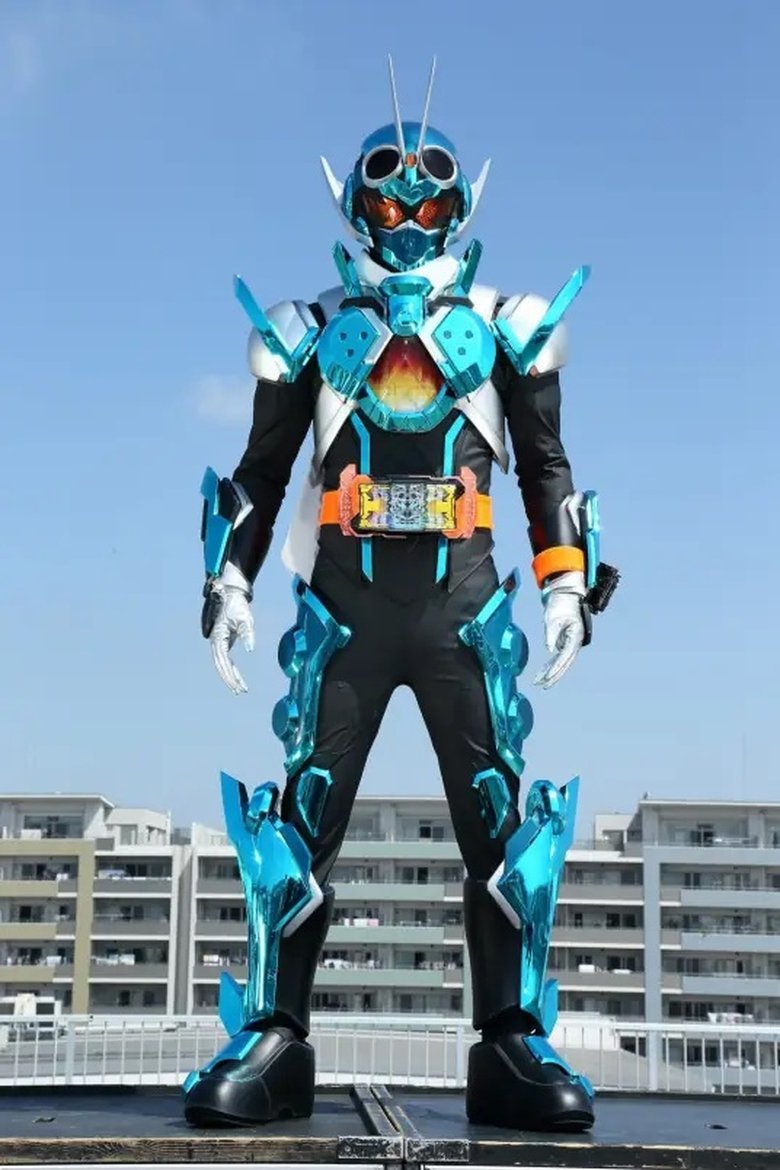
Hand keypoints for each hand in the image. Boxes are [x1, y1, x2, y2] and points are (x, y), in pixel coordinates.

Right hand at [206, 582, 254, 694]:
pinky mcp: (223, 643)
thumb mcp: (245, 619)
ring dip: (230, 676)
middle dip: (230, 679)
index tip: (237, 685)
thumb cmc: (238, 606)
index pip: (222, 660)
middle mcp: (215, 641)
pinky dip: (231, 669)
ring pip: (222, 664)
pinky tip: (238, 679)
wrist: (232, 595)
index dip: (229, 674)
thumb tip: (250, 649)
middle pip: (220, 665)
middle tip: (240, 691)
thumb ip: (248, 634)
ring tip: (240, 689)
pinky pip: (225, 660)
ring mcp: (218, 643)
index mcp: (218, 636)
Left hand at [534, 570, 586, 689]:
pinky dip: (549, 664)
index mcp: (575, 636)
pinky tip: (542, 672)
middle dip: (554, 675)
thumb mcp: (553, 618)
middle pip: (564, 663)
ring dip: (550, 672)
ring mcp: (569, 643)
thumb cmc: (561, 604)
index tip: (547, 677)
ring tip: (538, 681)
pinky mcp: (564, 642)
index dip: (556, 668)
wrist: (564, 595)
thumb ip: (552, 634)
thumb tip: (550, 650)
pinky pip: (557, 657)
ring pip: (560, 662)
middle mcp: (575, 642)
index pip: (565, 657)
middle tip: (543, 685)